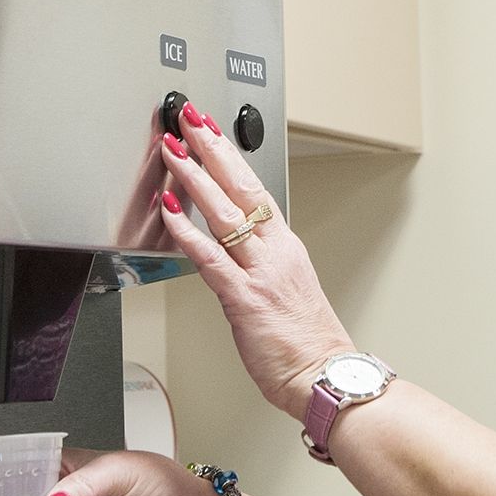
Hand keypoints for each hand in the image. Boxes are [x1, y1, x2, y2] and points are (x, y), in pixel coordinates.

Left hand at [156, 103, 355, 416]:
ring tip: (173, 151)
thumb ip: (259, 267)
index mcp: (286, 248)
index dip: (231, 156)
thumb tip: (231, 254)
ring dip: (195, 179)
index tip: (212, 130)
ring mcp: (261, 273)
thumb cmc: (307, 344)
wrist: (325, 375)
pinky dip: (188, 232)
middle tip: (189, 120)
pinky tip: (170, 212)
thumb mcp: (287, 292)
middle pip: (242, 188)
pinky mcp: (245, 299)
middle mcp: (276, 252)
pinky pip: (212, 259)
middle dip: (213, 149)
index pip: (256, 190)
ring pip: (225, 214)